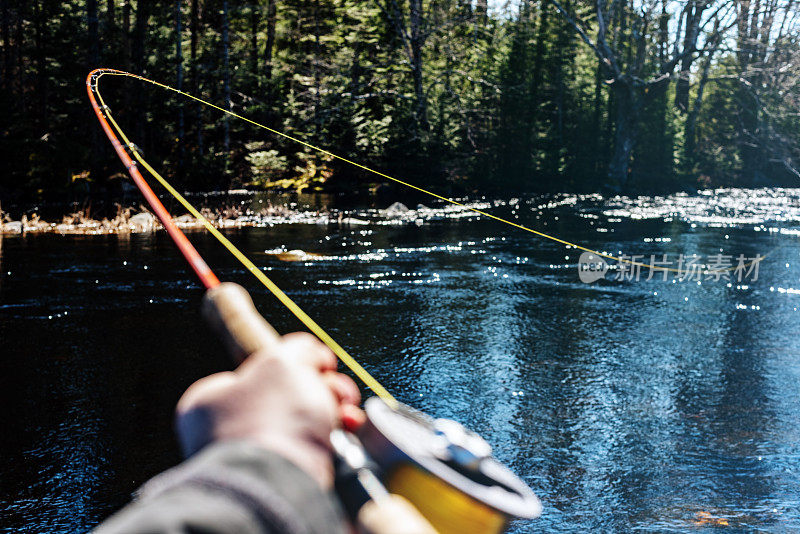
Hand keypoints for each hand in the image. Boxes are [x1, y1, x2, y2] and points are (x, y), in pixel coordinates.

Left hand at [175, 332, 365, 488]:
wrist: (281, 487)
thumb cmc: (273, 424)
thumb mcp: (284, 362)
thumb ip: (298, 350)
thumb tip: (314, 354)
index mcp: (213, 402)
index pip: (258, 370)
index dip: (294, 362)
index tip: (318, 365)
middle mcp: (230, 432)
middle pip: (289, 395)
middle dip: (322, 388)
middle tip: (334, 390)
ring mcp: (258, 458)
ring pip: (307, 422)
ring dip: (335, 411)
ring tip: (345, 413)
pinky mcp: (286, 479)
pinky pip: (317, 450)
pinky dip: (337, 439)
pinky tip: (347, 431)